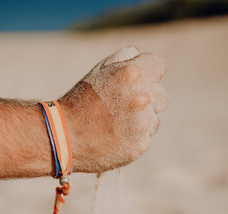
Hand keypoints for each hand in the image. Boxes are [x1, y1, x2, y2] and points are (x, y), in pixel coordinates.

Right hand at [59, 46, 168, 172]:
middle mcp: (141, 97)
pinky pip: (144, 140)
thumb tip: (139, 54)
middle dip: (149, 101)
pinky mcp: (140, 146)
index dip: (149, 74)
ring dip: (140, 123)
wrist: (64, 137)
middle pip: (163, 98)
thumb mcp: (97, 72)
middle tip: (125, 109)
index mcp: (131, 73)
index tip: (139, 83)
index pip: (159, 67)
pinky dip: (132, 141)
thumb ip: (123, 59)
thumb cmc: (79, 103)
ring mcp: (142, 124)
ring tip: (115, 127)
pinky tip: (115, 140)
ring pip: (154, 121)